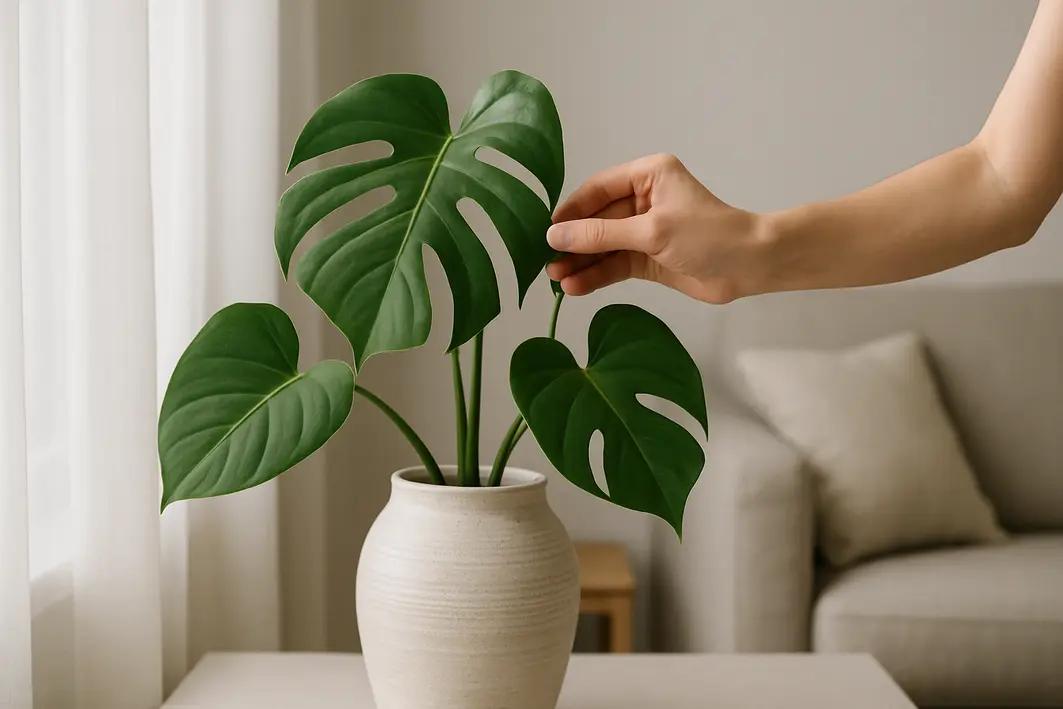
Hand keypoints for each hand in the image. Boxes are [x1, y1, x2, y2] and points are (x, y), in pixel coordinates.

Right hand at [546, 153, 765, 303]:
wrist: (750, 267)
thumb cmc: (707, 235)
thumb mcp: (650, 232)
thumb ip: (600, 235)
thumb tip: (554, 237)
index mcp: (648, 175)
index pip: (598, 189)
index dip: (571, 211)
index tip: (546, 231)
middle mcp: (644, 199)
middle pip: (597, 220)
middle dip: (574, 242)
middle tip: (546, 262)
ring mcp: (646, 230)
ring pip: (604, 245)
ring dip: (582, 262)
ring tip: (556, 279)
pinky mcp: (649, 258)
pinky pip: (615, 264)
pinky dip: (597, 275)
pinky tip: (576, 287)